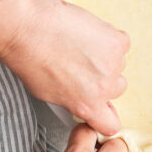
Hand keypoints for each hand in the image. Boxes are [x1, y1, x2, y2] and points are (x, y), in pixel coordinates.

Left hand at [0, 0, 129, 135]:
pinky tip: (90, 34)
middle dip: (104, 79)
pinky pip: (122, 42)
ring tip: (82, 46)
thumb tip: (82, 98)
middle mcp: (104, 86)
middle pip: (117, 88)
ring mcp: (113, 62)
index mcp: (87, 105)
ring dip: (106, 56)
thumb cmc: (30, 58)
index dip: (106, 113)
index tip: (102, 106)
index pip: (111, 124)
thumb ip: (72, 100)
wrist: (28, 26)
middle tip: (85, 66)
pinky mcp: (116, 40)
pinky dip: (109, 37)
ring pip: (119, 63)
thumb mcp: (47, 93)